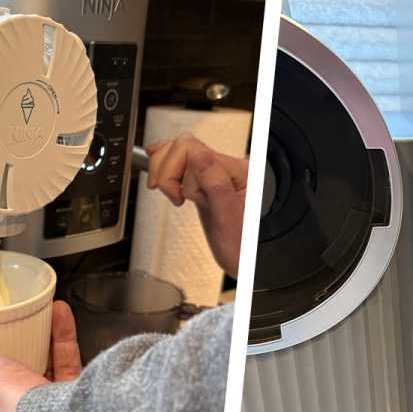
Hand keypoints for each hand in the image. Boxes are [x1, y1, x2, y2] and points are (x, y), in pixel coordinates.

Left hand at [0, 301, 82, 411]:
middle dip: (4, 345)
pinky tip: (58, 315)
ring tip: (34, 313)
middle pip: (0, 374)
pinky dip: (60, 336)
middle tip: (4, 320)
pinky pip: (63, 361)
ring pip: (36, 366)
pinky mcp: (66, 398)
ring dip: (36, 336)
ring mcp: (38, 407)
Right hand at [145, 132, 247, 276]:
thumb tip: (198, 154)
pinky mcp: (206, 183)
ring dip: (166, 172)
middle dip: (168, 171)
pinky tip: (165, 178)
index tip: (176, 195)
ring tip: (172, 194)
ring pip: (179, 153)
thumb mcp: (228, 219)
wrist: (247, 264)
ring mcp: (216, 174)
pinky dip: (169, 171)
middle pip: (182, 147)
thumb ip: (215, 183)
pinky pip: (183, 164)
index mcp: (239, 171)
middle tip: (173, 196)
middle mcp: (228, 168)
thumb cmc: (243, 249)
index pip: (191, 148)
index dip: (173, 170)